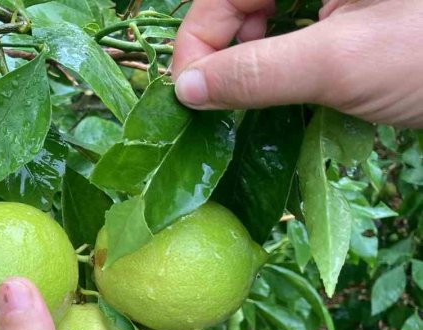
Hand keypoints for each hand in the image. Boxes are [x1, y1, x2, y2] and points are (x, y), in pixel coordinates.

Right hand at [172, 0, 422, 126]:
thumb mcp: (340, 64)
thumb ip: (255, 73)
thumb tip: (186, 90)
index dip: (199, 42)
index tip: (191, 96)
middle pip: (242, 4)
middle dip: (226, 54)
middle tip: (226, 106)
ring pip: (269, 20)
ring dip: (255, 65)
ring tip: (260, 104)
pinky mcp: (358, 16)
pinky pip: (300, 33)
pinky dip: (286, 67)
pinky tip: (293, 93)